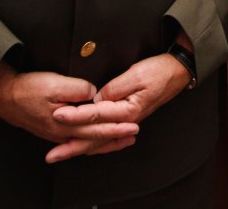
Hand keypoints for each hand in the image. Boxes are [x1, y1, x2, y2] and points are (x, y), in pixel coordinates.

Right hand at [0, 64, 138, 161]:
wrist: (5, 97)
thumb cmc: (29, 89)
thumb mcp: (55, 83)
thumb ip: (78, 89)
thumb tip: (94, 94)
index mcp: (66, 122)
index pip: (97, 125)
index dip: (117, 125)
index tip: (133, 123)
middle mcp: (63, 133)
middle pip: (95, 138)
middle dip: (116, 137)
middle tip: (135, 133)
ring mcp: (58, 135)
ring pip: (87, 143)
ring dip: (106, 143)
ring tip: (123, 141)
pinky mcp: (54, 132)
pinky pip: (78, 142)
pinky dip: (92, 143)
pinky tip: (97, 142)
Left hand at [48, 53, 191, 161]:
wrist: (176, 73)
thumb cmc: (157, 71)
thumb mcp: (135, 75)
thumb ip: (114, 88)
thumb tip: (95, 99)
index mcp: (127, 110)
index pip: (95, 115)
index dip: (74, 116)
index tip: (57, 116)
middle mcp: (126, 121)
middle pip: (94, 137)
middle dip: (71, 145)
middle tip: (52, 154)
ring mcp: (126, 122)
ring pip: (99, 140)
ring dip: (79, 148)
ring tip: (61, 154)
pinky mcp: (126, 119)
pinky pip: (107, 137)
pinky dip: (94, 144)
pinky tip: (84, 148)